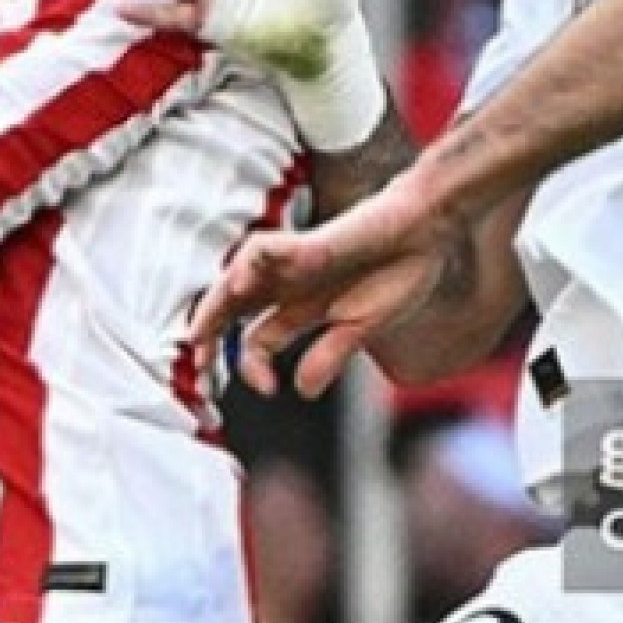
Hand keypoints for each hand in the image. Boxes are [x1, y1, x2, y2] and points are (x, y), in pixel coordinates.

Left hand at [191, 176, 454, 397]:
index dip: (249, 366)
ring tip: (201, 332)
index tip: (267, 389)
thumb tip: (303, 391)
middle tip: (196, 366)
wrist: (426, 230)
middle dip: (208, 335)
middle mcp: (289, 284)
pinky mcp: (308, 241)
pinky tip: (240, 285)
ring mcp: (294, 262)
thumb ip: (329, 355)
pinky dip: (249, 266)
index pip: (255, 340)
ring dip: (216, 304)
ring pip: (238, 279)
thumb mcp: (361, 327)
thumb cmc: (399, 271)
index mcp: (301, 307)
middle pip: (232, 309)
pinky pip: (266, 250)